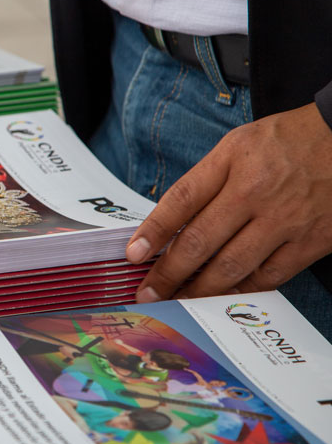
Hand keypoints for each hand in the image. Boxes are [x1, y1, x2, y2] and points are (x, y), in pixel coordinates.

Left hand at [126, 103, 331, 301]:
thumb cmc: (286, 141)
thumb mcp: (236, 145)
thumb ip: (204, 180)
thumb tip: (170, 223)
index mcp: (232, 163)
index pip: (181, 200)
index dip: (153, 231)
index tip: (132, 255)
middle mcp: (255, 192)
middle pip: (200, 240)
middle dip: (168, 273)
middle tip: (147, 293)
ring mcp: (285, 220)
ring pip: (231, 266)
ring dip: (198, 290)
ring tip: (177, 301)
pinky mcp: (311, 242)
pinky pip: (269, 277)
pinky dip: (241, 291)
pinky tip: (222, 298)